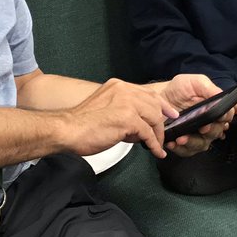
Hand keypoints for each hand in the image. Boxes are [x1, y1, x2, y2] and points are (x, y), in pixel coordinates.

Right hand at [58, 78, 173, 158]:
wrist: (67, 129)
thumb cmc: (81, 123)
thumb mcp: (105, 107)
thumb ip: (122, 110)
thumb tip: (139, 126)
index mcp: (118, 86)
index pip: (146, 92)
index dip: (161, 104)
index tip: (170, 113)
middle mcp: (124, 90)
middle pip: (154, 104)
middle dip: (162, 121)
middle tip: (165, 134)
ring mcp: (127, 104)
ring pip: (154, 118)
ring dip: (157, 134)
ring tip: (156, 146)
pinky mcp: (128, 119)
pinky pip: (148, 133)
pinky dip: (154, 144)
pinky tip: (155, 151)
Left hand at [157, 74, 234, 157]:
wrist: (159, 98)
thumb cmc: (179, 89)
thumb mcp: (195, 82)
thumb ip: (210, 88)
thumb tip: (222, 98)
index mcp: (215, 109)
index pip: (227, 115)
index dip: (225, 117)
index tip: (219, 117)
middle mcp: (209, 123)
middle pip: (217, 132)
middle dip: (209, 131)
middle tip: (201, 128)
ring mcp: (198, 135)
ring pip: (203, 144)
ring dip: (193, 142)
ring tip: (181, 138)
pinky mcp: (186, 143)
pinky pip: (187, 151)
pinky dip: (180, 149)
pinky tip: (173, 142)